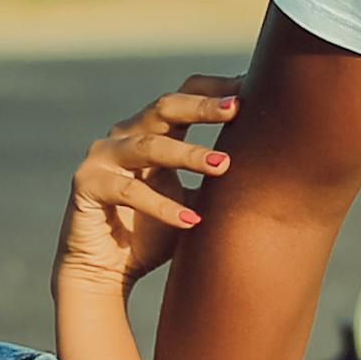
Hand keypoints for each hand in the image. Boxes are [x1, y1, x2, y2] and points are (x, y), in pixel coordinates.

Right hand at [59, 76, 242, 292]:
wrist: (105, 272)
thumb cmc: (154, 232)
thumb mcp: (195, 200)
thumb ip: (217, 177)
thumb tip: (273, 160)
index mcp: (150, 131)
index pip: (182, 96)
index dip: (214, 90)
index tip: (252, 87)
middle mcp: (124, 135)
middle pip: (164, 107)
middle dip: (201, 107)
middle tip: (236, 108)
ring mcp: (102, 157)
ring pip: (148, 146)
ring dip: (187, 155)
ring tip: (222, 166)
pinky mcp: (87, 185)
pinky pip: (127, 191)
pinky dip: (162, 207)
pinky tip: (193, 221)